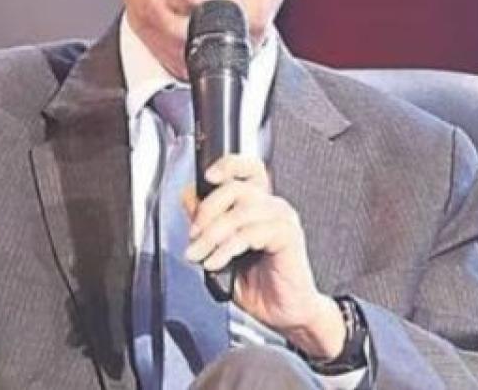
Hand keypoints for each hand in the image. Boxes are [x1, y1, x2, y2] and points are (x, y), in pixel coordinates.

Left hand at [183, 155, 346, 359]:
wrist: (286, 313)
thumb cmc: (260, 286)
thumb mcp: (222, 252)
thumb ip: (208, 225)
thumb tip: (189, 199)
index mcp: (259, 205)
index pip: (248, 169)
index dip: (228, 165)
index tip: (207, 175)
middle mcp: (272, 207)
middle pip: (236, 188)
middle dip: (206, 211)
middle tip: (193, 236)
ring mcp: (282, 220)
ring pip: (240, 211)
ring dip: (212, 235)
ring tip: (200, 255)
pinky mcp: (288, 237)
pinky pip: (250, 233)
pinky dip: (227, 248)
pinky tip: (217, 262)